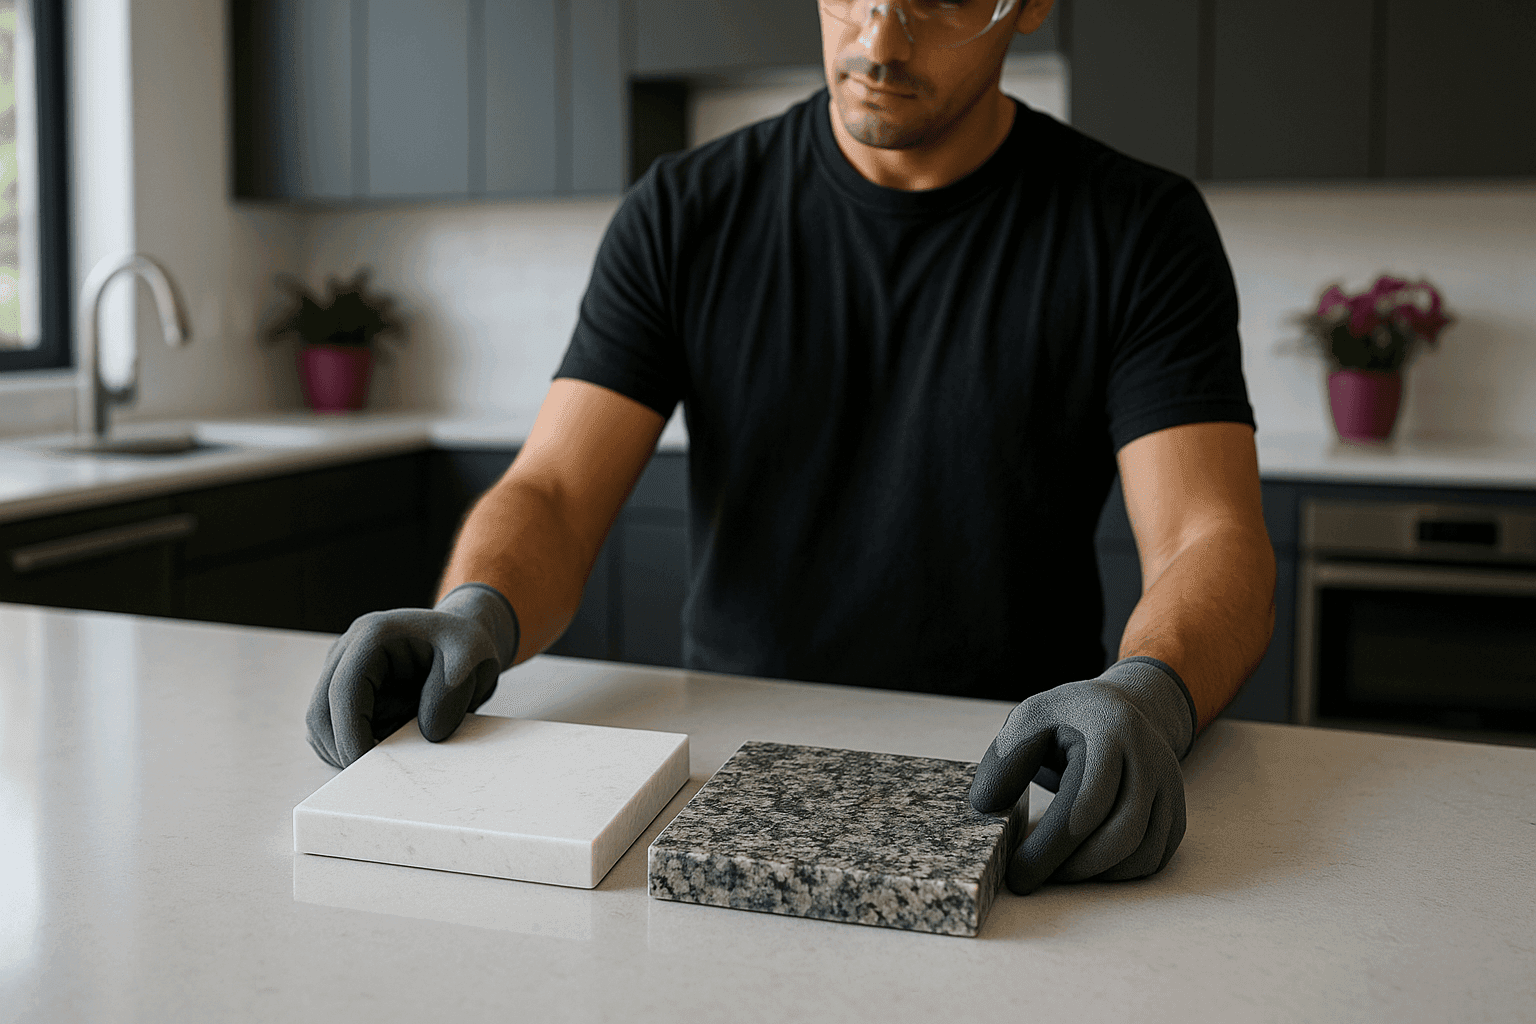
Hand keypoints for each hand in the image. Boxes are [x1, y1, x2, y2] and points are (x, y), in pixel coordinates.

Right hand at [305, 583, 520, 768]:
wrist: (462, 640)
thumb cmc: (465, 643)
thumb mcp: (472, 657)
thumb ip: (452, 692)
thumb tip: (430, 733)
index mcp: (373, 635)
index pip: (344, 690)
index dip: (351, 734)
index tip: (369, 766)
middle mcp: (347, 650)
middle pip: (320, 711)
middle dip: (342, 749)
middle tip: (376, 775)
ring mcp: (341, 671)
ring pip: (321, 725)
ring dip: (345, 749)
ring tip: (390, 754)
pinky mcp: (344, 691)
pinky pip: (333, 728)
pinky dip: (350, 746)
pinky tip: (384, 747)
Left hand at [968, 657, 1197, 894]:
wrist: (1120, 708)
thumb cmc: (1066, 718)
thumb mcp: (1029, 719)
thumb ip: (1005, 759)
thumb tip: (987, 806)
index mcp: (1109, 732)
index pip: (1084, 804)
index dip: (1050, 847)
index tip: (1018, 873)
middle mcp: (1149, 759)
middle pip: (1121, 835)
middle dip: (1074, 868)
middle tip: (1036, 877)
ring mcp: (1170, 786)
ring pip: (1143, 853)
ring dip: (1098, 875)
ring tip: (1059, 869)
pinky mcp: (1176, 809)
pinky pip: (1155, 857)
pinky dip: (1120, 873)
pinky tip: (1088, 865)